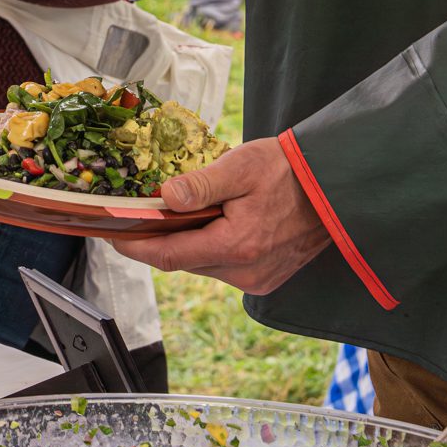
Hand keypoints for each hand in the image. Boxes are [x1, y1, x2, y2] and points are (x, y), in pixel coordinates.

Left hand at [112, 138, 330, 294]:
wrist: (335, 185)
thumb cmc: (290, 170)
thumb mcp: (242, 166)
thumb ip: (201, 185)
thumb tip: (164, 198)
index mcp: (236, 248)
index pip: (169, 255)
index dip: (136, 246)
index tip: (111, 235)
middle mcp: (245, 273)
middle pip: (185, 260)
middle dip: (159, 239)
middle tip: (136, 214)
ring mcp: (258, 279)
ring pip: (204, 263)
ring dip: (186, 241)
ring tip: (173, 212)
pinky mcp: (267, 276)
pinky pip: (224, 265)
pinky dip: (209, 245)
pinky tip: (209, 221)